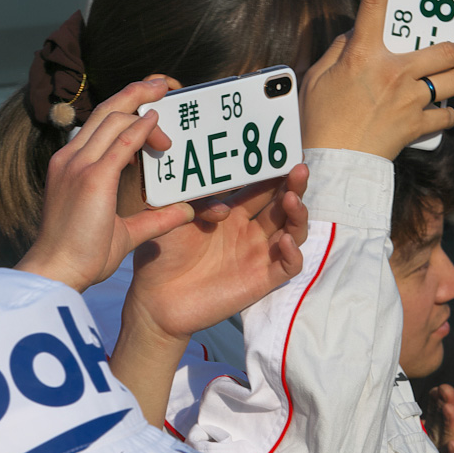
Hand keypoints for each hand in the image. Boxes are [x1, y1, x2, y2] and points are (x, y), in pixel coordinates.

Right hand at [16, 79, 195, 292]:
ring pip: (112, 117)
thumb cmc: (80, 256)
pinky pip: (121, 141)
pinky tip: (157, 121)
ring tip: (167, 95)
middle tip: (162, 84)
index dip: (124, 107)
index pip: (98, 124)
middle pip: (105, 110)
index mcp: (70, 165)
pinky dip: (141, 127)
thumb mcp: (122, 232)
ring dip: (142, 105)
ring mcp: (78, 165)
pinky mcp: (92, 178)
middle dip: (135, 92)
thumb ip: (154, 219)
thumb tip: (186, 211)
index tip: (150, 106)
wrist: (55, 271)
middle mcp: (70, 158)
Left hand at [124, 164, 308, 341]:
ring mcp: (257, 255)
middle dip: (293, 185)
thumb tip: (223, 202)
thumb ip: (197, 201)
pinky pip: (288, 266)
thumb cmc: (161, 254)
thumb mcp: (174, 217)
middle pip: (282, 205)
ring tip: (291, 199)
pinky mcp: (261, 280)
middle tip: (299, 168)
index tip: (282, 154)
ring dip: (297, 214)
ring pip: (292, 231)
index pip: (260, 188)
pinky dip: (293, 253)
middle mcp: (248, 231)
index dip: (273, 173)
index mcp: (230, 212)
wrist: (154, 298)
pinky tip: (285, 240)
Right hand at [301, 0, 453, 159]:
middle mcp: (393, 72)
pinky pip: (447, 115)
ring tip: (446, 83)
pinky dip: (443, 115)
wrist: (332, 165)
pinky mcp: (418, 126)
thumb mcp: (318, 78)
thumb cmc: (318, 121)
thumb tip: (358, 33)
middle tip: (451, 52)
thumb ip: (340, 50)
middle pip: (448, 49)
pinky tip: (432, 115)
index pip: (372, 2)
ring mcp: (410, 100)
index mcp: (363, 55)